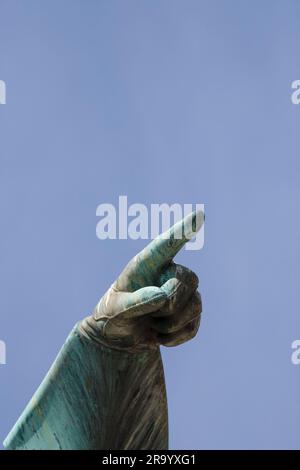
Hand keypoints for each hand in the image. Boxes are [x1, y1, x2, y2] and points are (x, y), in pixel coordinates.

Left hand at [82, 211, 203, 350]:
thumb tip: (162, 296)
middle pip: (187, 279)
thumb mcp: (114, 312)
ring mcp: (184, 292)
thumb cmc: (113, 316)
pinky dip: (174, 337)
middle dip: (169, 303)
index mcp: (147, 264)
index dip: (183, 229)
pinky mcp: (191, 313)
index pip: (167, 244)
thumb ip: (134, 303)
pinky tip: (159, 334)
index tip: (199, 215)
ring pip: (195, 305)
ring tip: (150, 323)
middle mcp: (169, 272)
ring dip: (168, 323)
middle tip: (147, 314)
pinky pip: (193, 327)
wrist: (121, 338)